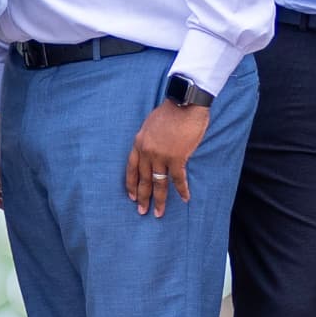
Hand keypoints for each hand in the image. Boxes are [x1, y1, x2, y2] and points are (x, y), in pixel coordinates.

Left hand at [121, 96, 208, 219]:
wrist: (185, 103)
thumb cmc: (170, 111)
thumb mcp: (150, 125)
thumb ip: (149, 141)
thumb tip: (152, 152)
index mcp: (139, 143)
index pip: (131, 169)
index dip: (131, 184)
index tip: (131, 197)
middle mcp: (147, 152)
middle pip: (143, 179)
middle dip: (142, 197)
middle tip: (142, 211)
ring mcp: (161, 155)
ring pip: (158, 183)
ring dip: (159, 200)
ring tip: (159, 213)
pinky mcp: (177, 157)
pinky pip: (178, 179)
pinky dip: (182, 190)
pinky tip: (185, 198)